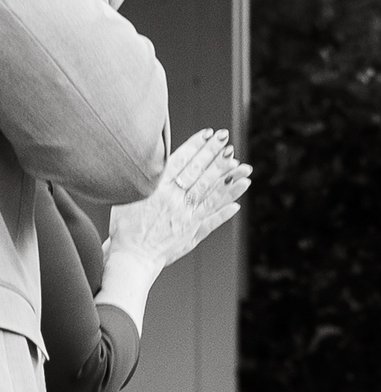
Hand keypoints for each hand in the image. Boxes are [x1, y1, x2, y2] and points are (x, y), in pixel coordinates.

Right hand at [105, 129, 249, 275]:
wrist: (129, 257)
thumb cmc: (125, 227)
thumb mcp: (130, 197)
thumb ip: (149, 181)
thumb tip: (162, 162)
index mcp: (157, 189)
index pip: (182, 161)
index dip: (197, 146)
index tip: (210, 134)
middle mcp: (174, 200)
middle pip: (199, 173)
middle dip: (214, 155)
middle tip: (227, 140)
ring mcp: (185, 217)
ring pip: (211, 194)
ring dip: (229, 179)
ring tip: (244, 167)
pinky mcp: (192, 233)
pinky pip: (213, 218)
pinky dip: (227, 208)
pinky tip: (239, 198)